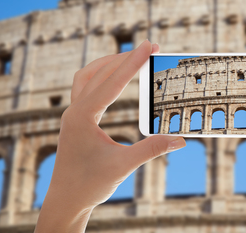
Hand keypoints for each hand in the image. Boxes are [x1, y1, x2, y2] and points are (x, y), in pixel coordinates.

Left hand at [35, 40, 185, 232]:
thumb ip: (151, 149)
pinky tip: (114, 78)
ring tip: (132, 56)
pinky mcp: (76, 119)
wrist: (66, 200)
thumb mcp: (123, 166)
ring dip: (110, 63)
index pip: (112, 82)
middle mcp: (75, 111)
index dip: (133, 63)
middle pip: (100, 72)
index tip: (149, 46)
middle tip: (150, 47)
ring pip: (88, 76)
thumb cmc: (89, 184)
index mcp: (83, 117)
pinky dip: (102, 75)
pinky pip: (86, 87)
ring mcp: (73, 114)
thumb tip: (180, 139)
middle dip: (125, 57)